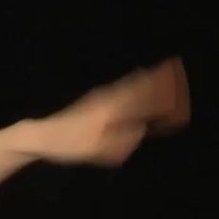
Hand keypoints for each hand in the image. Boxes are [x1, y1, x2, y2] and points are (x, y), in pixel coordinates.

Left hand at [36, 57, 189, 167]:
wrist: (41, 136)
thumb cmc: (68, 145)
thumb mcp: (96, 149)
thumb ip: (121, 141)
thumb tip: (140, 130)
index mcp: (110, 111)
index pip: (142, 101)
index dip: (160, 99)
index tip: (177, 98)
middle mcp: (107, 100)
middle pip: (137, 87)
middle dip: (157, 81)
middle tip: (175, 69)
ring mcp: (99, 98)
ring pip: (128, 85)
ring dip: (145, 78)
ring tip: (163, 68)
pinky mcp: (92, 101)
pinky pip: (119, 87)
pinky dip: (132, 82)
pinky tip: (137, 77)